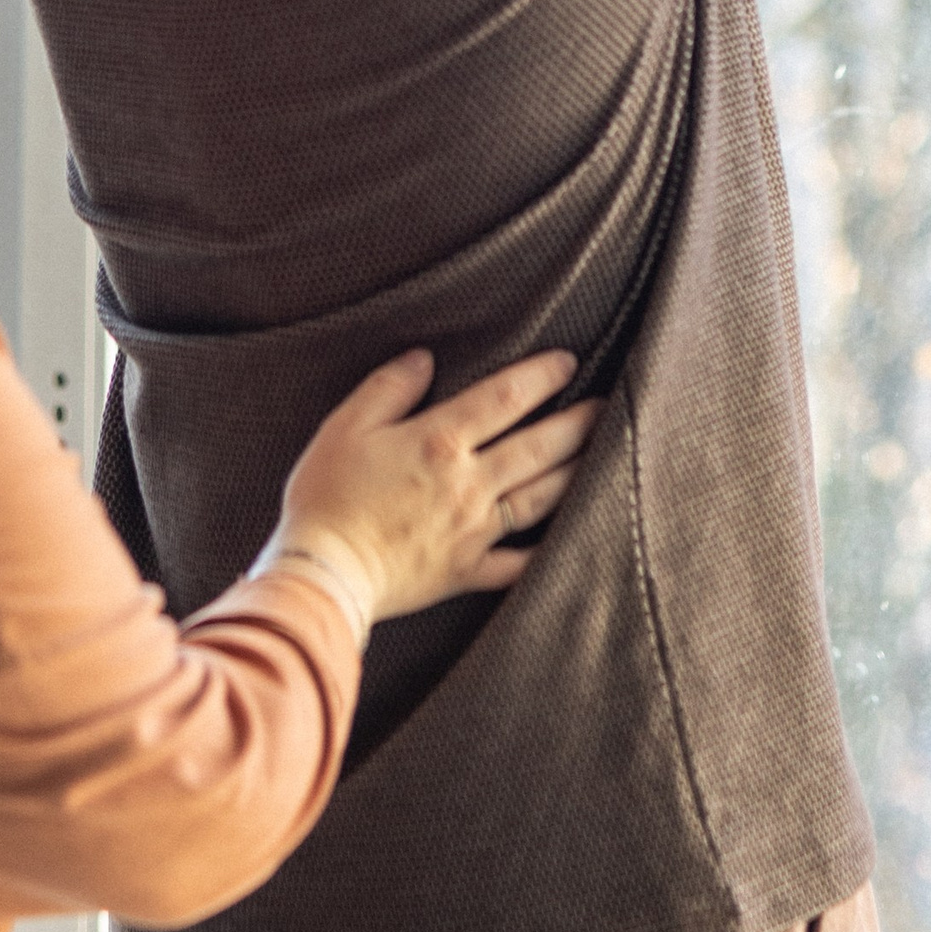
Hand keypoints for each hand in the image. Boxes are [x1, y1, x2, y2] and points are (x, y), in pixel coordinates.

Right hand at [268, 348, 599, 625]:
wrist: (322, 572)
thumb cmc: (326, 496)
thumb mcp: (346, 426)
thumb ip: (388, 388)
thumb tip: (424, 359)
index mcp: (440, 442)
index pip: (504, 398)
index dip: (540, 376)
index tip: (567, 360)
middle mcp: (469, 484)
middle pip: (538, 447)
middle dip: (577, 422)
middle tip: (608, 404)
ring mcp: (474, 531)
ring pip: (541, 499)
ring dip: (576, 473)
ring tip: (605, 456)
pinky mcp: (466, 571)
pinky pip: (519, 564)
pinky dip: (548, 552)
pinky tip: (573, 541)